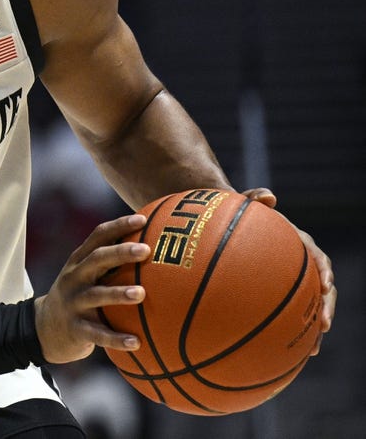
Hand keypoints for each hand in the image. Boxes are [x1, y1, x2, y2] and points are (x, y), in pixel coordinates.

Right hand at [34, 213, 149, 363]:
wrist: (45, 328)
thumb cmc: (79, 297)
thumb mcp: (87, 277)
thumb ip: (112, 264)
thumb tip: (155, 248)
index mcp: (79, 262)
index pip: (98, 237)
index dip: (119, 226)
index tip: (144, 219)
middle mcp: (74, 278)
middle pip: (96, 260)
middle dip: (120, 252)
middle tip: (145, 250)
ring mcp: (73, 303)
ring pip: (96, 295)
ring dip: (118, 293)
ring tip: (141, 293)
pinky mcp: (75, 329)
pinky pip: (97, 334)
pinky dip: (116, 338)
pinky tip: (136, 342)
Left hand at [241, 187, 335, 355]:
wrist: (225, 224)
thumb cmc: (236, 213)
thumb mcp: (243, 202)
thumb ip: (253, 197)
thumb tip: (269, 196)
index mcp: (296, 244)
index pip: (318, 258)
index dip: (324, 271)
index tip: (326, 283)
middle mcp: (297, 265)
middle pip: (320, 290)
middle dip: (326, 307)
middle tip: (323, 324)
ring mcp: (286, 282)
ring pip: (306, 308)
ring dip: (312, 329)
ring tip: (312, 351)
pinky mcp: (273, 295)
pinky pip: (282, 315)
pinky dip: (285, 333)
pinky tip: (278, 354)